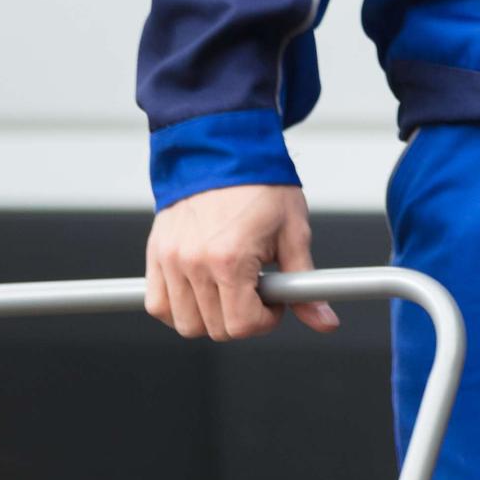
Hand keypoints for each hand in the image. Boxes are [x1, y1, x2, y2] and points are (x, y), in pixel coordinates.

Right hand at [143, 182, 334, 339]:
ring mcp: (170, 260)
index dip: (266, 320)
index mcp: (230, 259)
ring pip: (185, 323)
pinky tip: (201, 291)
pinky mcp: (155, 254)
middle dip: (242, 317)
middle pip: (215, 329)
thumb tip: (324, 320)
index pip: (242, 325)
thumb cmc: (261, 186)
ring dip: (210, 316)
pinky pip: (158, 305)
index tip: (274, 300)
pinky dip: (177, 308)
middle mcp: (193, 263)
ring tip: (229, 285)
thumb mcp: (293, 233)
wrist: (224, 150)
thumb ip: (304, 285)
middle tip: (255, 289)